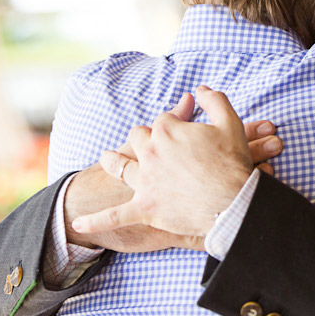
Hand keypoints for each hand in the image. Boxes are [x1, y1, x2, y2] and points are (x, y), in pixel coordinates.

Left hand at [72, 86, 282, 237]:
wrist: (235, 204)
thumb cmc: (234, 164)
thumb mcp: (230, 123)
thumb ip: (215, 100)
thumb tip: (200, 90)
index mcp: (166, 130)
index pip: (162, 121)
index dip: (173, 125)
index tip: (184, 133)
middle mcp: (150, 153)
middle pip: (137, 138)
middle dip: (144, 140)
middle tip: (153, 147)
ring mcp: (145, 182)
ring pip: (119, 167)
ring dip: (112, 163)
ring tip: (107, 160)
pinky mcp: (146, 209)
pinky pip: (115, 217)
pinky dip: (96, 221)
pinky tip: (79, 225)